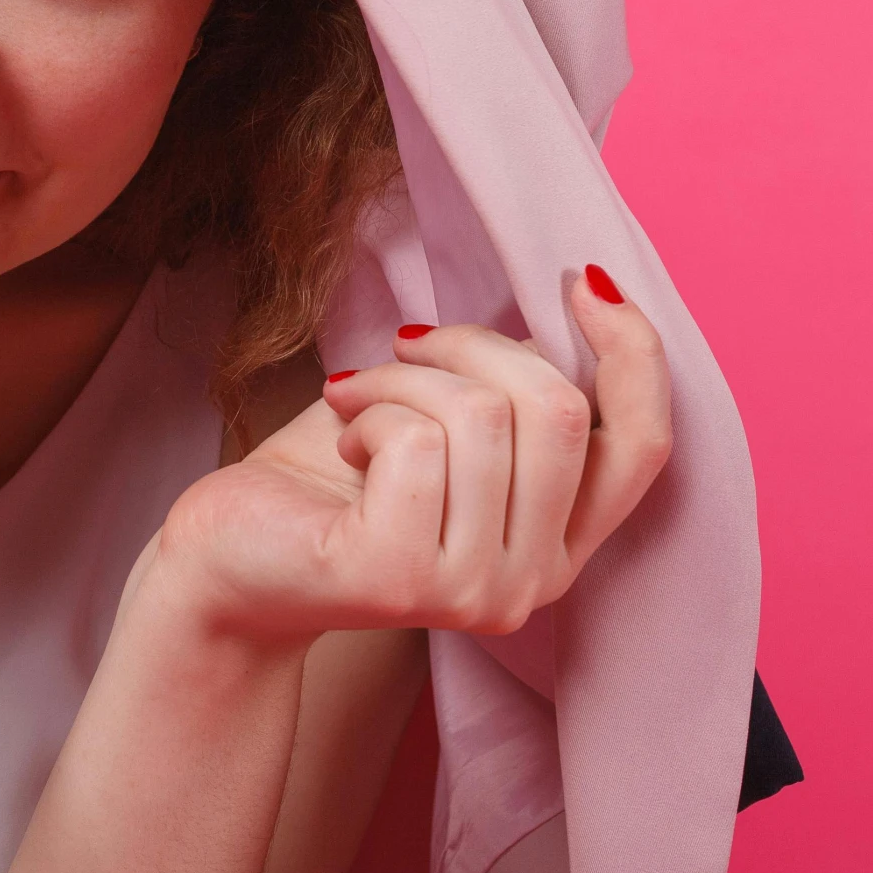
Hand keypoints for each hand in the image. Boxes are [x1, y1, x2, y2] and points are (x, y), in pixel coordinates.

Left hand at [152, 270, 672, 642]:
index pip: (643, 444)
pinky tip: (343, 444)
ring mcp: (475, 591)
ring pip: (483, 416)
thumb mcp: (440, 419)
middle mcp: (534, 581)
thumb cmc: (333, 477)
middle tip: (405, 343)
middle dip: (474, 345)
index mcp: (559, 541)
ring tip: (355, 398)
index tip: (582, 281)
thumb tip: (579, 300)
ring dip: (401, 376)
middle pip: (561, 410)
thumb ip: (513, 390)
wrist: (228, 552)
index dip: (632, 351)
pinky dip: (369, 411)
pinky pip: (416, 442)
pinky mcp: (405, 580)